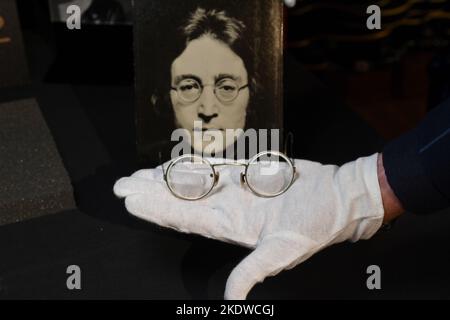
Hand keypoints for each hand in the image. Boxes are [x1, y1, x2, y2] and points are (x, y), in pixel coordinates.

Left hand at [114, 154, 383, 298]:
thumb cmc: (316, 222)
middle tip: (122, 185)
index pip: (184, 218)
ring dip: (165, 180)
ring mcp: (236, 192)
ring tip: (140, 176)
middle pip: (180, 201)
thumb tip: (231, 301)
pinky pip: (214, 169)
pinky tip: (176, 165)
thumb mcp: (283, 251)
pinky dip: (193, 167)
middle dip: (150, 194)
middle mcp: (228, 209)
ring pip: (192, 185)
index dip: (156, 210)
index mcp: (232, 226)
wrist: (339, 197)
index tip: (131, 201)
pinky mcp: (248, 176)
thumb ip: (252, 273)